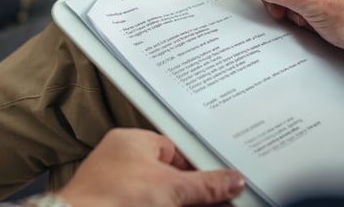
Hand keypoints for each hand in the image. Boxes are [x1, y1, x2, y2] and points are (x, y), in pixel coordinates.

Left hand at [58, 128, 245, 206]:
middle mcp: (121, 163)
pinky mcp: (116, 205)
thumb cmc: (111, 198)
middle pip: (170, 176)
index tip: (220, 182)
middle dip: (194, 190)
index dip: (199, 168)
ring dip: (182, 201)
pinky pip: (148, 203)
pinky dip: (166, 205)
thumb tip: (231, 180)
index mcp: (131, 142)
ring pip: (159, 194)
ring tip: (210, 204)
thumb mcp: (171, 188)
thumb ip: (206, 185)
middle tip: (218, 199)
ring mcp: (116, 189)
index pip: (175, 150)